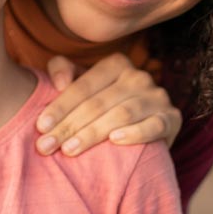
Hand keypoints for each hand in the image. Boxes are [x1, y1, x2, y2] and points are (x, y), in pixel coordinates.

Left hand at [35, 54, 181, 155]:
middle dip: (68, 126)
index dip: (59, 107)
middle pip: (97, 103)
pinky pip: (154, 126)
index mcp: (115, 63)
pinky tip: (115, 141)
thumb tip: (58, 82)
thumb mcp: (82, 83)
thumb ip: (62, 70)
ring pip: (120, 114)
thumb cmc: (102, 103)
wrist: (143, 126)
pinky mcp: (172, 118)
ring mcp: (157, 96)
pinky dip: (135, 133)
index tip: (40, 127)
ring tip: (69, 150)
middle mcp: (138, 76)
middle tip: (46, 146)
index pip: (82, 86)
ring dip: (92, 133)